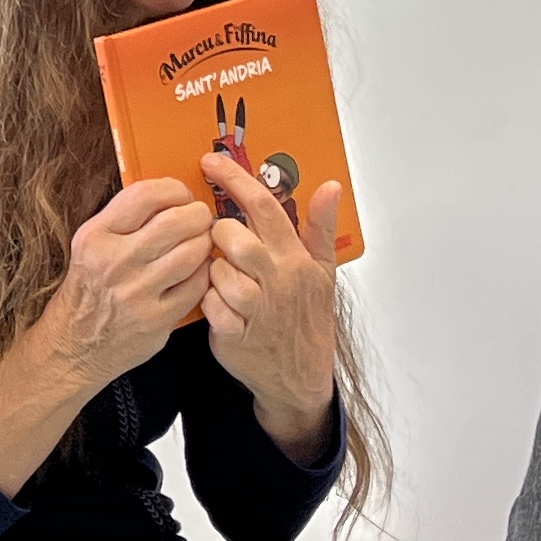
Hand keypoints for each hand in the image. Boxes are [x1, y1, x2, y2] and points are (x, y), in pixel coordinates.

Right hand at [35, 178, 213, 395]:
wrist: (75, 345)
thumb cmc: (89, 289)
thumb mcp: (91, 244)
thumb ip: (124, 219)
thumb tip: (170, 194)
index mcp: (95, 236)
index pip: (145, 195)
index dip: (173, 190)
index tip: (181, 195)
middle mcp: (114, 263)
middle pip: (176, 222)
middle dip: (197, 214)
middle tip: (200, 217)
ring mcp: (137, 293)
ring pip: (192, 252)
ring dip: (205, 242)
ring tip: (201, 241)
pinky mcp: (156, 320)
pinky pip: (197, 285)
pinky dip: (205, 272)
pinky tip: (198, 270)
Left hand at [201, 156, 340, 457]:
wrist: (301, 379)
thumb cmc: (307, 319)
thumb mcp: (323, 273)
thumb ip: (321, 227)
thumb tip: (331, 186)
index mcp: (295, 259)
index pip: (263, 205)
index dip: (233, 178)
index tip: (209, 161)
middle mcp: (277, 281)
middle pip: (233, 238)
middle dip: (219, 235)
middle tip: (223, 244)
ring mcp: (256, 310)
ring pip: (218, 272)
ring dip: (214, 273)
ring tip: (226, 280)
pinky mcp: (234, 335)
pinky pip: (209, 305)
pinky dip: (209, 302)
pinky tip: (221, 305)